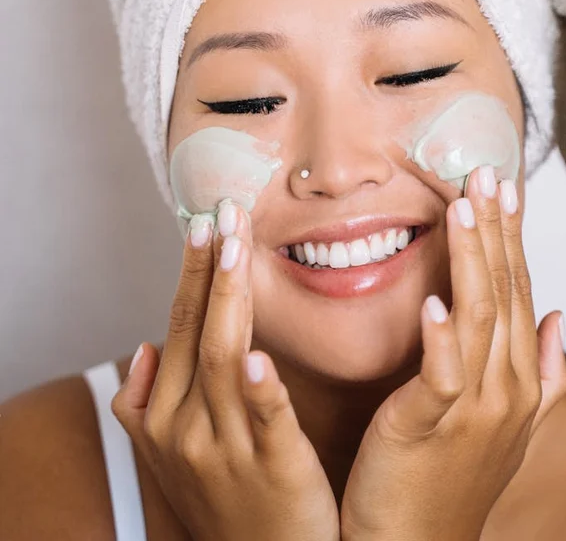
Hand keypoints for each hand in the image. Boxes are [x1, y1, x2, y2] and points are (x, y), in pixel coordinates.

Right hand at [111, 203, 339, 540]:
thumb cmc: (222, 503)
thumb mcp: (168, 459)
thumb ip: (146, 405)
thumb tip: (141, 350)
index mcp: (162, 417)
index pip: (178, 327)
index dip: (191, 274)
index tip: (203, 224)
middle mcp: (185, 428)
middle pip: (196, 332)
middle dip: (209, 269)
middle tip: (223, 213)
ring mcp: (226, 448)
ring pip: (224, 359)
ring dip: (229, 299)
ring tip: (237, 250)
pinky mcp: (274, 468)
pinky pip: (265, 418)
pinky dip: (259, 386)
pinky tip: (256, 354)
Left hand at [340, 166, 565, 540]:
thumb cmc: (455, 479)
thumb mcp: (509, 424)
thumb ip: (541, 371)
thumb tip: (556, 318)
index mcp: (521, 380)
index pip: (520, 291)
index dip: (514, 238)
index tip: (507, 189)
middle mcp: (506, 389)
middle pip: (503, 293)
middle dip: (496, 231)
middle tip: (485, 176)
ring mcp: (472, 409)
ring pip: (478, 319)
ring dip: (472, 261)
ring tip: (463, 210)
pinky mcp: (428, 425)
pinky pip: (441, 374)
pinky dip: (441, 336)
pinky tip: (435, 299)